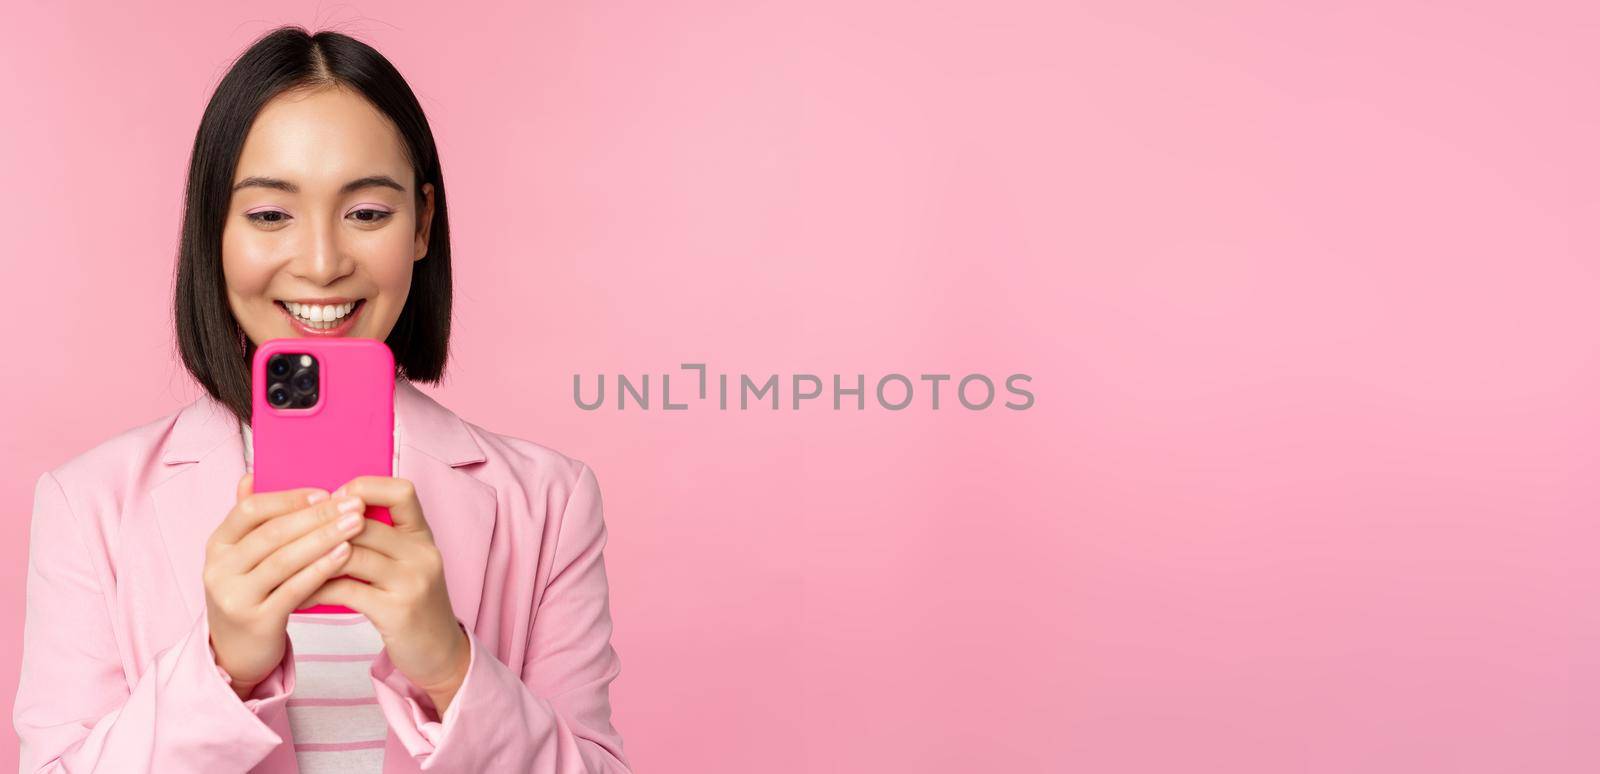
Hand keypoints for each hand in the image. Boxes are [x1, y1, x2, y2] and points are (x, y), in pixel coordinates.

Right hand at [205, 472, 367, 698]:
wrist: (237, 651)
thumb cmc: (250, 592)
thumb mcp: (241, 556)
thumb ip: (248, 518)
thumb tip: (251, 475)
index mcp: (217, 545)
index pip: (249, 510)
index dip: (288, 499)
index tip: (325, 492)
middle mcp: (219, 569)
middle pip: (272, 534)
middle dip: (317, 516)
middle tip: (354, 504)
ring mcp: (234, 597)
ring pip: (284, 561)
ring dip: (324, 539)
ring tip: (357, 524)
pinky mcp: (256, 621)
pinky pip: (293, 590)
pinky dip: (321, 570)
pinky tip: (345, 555)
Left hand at [304, 476, 470, 716]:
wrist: (439, 652)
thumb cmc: (413, 604)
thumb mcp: (407, 564)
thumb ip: (380, 540)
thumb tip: (328, 513)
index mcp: (423, 535)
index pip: (400, 491)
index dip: (364, 488)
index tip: (333, 501)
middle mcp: (422, 553)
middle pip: (363, 523)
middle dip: (320, 526)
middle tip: (287, 533)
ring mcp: (412, 581)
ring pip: (350, 554)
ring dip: (311, 559)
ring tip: (284, 564)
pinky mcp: (397, 611)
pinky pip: (345, 591)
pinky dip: (315, 590)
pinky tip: (298, 596)